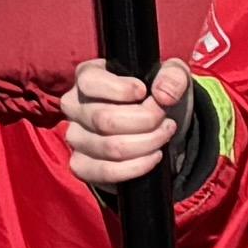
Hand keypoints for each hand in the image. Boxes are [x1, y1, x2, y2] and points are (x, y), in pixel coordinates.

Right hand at [63, 54, 196, 190]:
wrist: (155, 126)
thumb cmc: (156, 95)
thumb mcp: (172, 75)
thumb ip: (173, 76)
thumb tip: (163, 94)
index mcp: (87, 76)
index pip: (91, 82)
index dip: (122, 90)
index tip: (145, 92)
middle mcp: (74, 106)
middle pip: (105, 119)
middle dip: (145, 121)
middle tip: (164, 118)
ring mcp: (75, 137)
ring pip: (110, 147)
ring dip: (147, 143)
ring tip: (164, 135)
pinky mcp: (81, 165)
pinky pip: (106, 171)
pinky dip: (137, 167)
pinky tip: (154, 156)